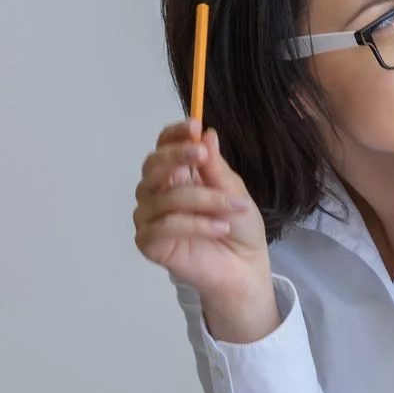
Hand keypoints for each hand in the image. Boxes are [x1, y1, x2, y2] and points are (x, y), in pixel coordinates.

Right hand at [133, 119, 279, 342]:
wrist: (244, 268)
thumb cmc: (238, 228)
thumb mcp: (233, 192)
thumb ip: (216, 167)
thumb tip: (206, 134)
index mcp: (176, 175)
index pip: (163, 146)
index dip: (175, 134)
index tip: (195, 125)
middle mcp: (156, 192)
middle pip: (152, 166)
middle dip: (178, 156)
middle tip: (202, 155)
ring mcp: (149, 218)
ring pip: (165, 197)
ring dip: (203, 199)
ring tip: (233, 208)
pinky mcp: (149, 243)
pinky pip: (165, 226)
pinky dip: (195, 224)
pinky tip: (219, 227)